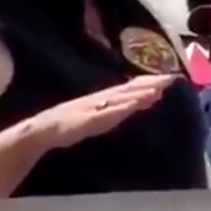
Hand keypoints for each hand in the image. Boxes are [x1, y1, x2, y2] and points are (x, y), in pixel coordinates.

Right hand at [33, 75, 176, 148]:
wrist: (39, 132)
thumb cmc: (63, 126)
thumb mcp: (90, 118)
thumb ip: (107, 114)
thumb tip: (126, 110)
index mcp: (100, 99)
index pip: (127, 88)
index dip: (147, 82)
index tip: (167, 78)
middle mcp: (99, 99)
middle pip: (128, 90)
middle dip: (150, 84)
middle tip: (172, 79)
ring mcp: (92, 109)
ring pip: (120, 100)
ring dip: (139, 94)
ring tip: (159, 90)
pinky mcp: (85, 121)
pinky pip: (106, 115)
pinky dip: (121, 109)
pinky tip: (133, 107)